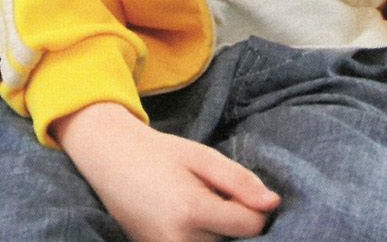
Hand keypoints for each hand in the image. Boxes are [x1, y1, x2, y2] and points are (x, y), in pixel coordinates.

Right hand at [53, 102, 279, 241]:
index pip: (250, 227)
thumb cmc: (162, 154)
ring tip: (204, 207)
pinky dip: (201, 239)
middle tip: (219, 198)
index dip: (256, 210)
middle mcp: (177, 241)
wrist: (112, 162)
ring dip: (219, 234)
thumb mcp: (204, 158)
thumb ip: (240, 181)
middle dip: (236, 224)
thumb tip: (273, 204)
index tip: (244, 194)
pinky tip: (193, 222)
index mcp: (192, 210)